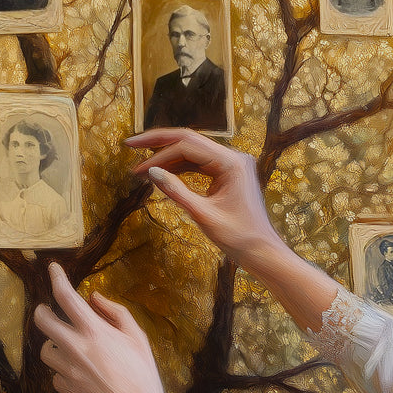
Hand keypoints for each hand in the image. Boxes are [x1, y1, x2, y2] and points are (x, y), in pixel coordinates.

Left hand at [35, 263, 179, 392]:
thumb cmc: (144, 375)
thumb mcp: (138, 338)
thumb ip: (116, 313)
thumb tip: (94, 298)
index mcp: (94, 331)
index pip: (66, 297)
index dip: (56, 278)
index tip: (52, 269)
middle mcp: (75, 348)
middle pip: (43, 321)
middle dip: (41, 311)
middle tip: (47, 310)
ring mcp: (67, 370)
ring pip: (45, 349)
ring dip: (53, 343)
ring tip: (68, 346)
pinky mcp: (65, 390)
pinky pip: (55, 374)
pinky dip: (64, 371)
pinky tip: (79, 374)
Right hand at [125, 127, 283, 268]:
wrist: (262, 252)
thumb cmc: (239, 237)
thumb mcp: (203, 215)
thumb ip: (176, 192)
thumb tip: (151, 173)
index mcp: (231, 162)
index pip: (187, 146)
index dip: (158, 155)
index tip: (138, 169)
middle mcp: (233, 157)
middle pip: (189, 140)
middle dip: (158, 143)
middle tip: (130, 144)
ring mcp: (232, 164)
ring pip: (193, 151)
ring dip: (167, 158)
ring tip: (142, 168)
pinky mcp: (228, 174)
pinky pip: (200, 164)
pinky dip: (180, 168)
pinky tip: (162, 174)